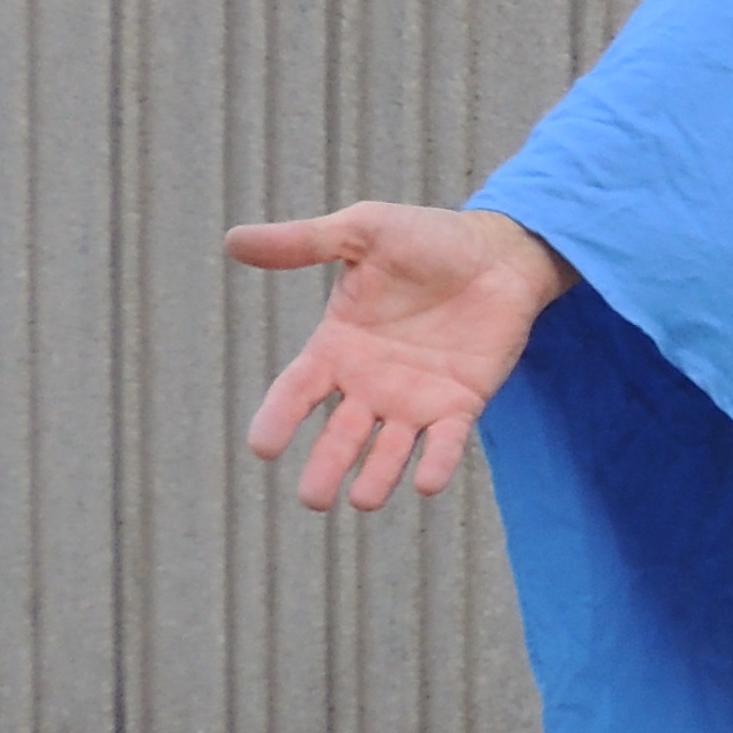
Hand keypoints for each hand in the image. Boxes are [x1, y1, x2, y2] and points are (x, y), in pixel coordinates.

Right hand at [228, 202, 571, 510]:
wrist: (499, 253)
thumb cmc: (427, 240)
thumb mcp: (362, 232)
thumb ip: (303, 242)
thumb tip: (233, 240)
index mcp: (338, 347)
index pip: (298, 390)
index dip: (279, 418)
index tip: (262, 447)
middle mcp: (371, 383)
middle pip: (340, 435)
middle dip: (326, 467)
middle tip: (313, 499)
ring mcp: (416, 399)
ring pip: (390, 450)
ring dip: (377, 476)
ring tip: (364, 500)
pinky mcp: (461, 404)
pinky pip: (446, 443)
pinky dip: (436, 464)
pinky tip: (427, 484)